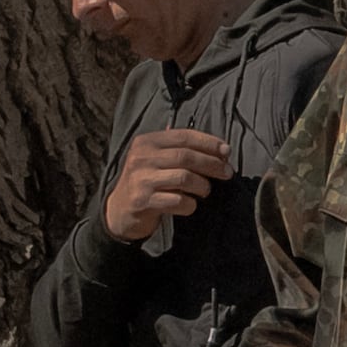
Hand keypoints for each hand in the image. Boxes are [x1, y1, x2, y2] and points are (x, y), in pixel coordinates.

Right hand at [104, 126, 234, 245]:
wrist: (119, 210)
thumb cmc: (147, 182)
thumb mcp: (155, 158)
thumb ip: (179, 149)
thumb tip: (221, 148)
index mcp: (146, 142)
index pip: (183, 136)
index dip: (209, 143)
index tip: (227, 152)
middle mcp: (142, 158)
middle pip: (186, 156)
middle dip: (212, 164)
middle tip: (227, 173)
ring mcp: (141, 180)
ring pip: (185, 178)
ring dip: (203, 185)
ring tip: (205, 190)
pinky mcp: (143, 202)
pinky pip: (178, 201)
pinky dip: (190, 204)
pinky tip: (190, 204)